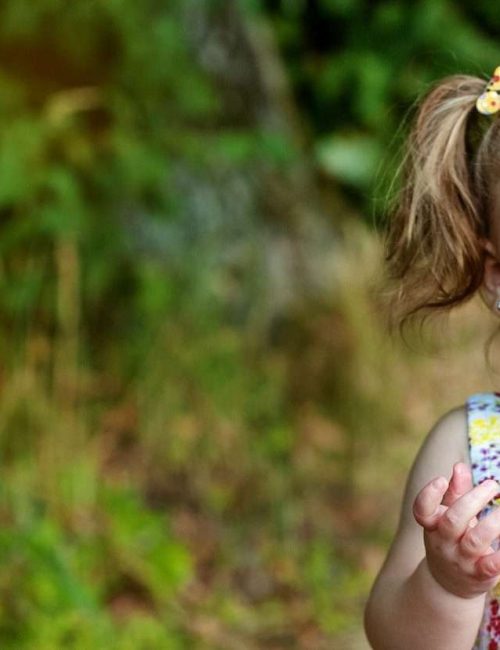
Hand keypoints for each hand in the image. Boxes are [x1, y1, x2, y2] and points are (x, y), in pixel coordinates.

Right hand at [413, 462, 499, 598]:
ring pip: (476, 541)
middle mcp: (444, 542)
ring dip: (494, 523)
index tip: (440, 479)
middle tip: (492, 484)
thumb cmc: (452, 538)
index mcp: (433, 525)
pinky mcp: (480, 575)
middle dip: (473, 500)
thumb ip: (455, 491)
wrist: (449, 583)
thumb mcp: (447, 515)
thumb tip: (459, 466)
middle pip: (454, 520)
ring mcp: (461, 560)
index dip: (429, 495)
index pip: (422, 510)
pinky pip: (493, 565)